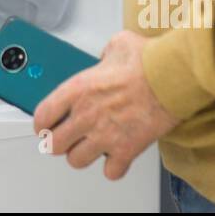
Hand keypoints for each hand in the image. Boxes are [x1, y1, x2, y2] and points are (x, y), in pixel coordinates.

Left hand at [33, 31, 179, 180]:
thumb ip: (105, 54)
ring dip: (82, 155)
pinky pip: (110, 171)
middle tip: (64, 138)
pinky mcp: (126, 149)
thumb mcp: (118, 44)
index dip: (41, 123)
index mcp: (78, 89)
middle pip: (54, 144)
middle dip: (57, 142)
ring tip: (89, 147)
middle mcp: (86, 115)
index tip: (44, 125)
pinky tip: (116, 156)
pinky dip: (113, 167)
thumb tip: (107, 58)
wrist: (173, 78)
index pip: (43, 115)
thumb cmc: (149, 61)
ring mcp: (105, 135)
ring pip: (76, 161)